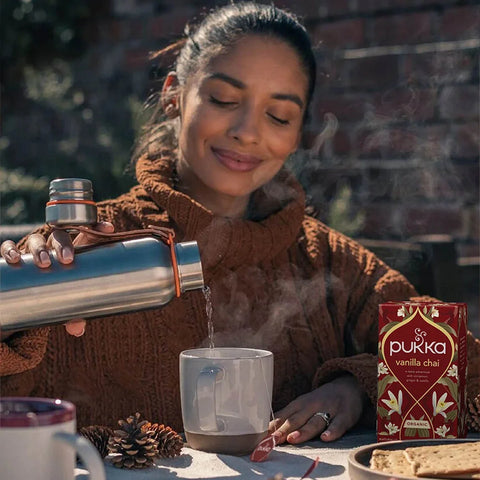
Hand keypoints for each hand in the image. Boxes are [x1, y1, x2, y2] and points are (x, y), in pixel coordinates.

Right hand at [0, 222, 113, 337]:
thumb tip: (77, 329)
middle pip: (60, 236)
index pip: (87, 234)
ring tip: (44, 262)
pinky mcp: (14, 256)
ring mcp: (34, 250)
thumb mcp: (69, 302)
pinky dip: (9, 250)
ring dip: (40, 249)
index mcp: (75, 251)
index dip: (98, 228)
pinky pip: (8, 247)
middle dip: (64, 244)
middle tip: (67, 259)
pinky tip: (14, 259)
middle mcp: (54, 246)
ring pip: (36, 240)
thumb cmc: (59, 293)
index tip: (108, 229)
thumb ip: (74, 314)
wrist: (32, 295)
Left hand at [269, 375, 365, 443]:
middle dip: (284, 430)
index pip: (285, 415)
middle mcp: (313, 406)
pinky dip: (332, 431)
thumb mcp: (302, 404)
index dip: (274, 426)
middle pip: (297, 419)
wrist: (347, 387)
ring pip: (315, 422)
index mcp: (301, 403)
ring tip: (292, 438)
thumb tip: (267, 428)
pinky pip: (338, 425)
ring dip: (303, 431)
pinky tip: (325, 438)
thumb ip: (287, 416)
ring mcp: (329, 410)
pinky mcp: (345, 416)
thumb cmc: (320, 399)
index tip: (263, 436)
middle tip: (273, 439)